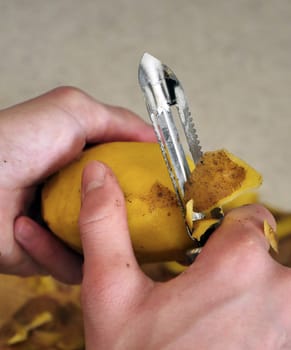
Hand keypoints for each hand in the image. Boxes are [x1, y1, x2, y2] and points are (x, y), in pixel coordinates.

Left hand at [0, 86, 154, 282]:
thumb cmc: (15, 143)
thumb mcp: (73, 111)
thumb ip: (118, 121)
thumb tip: (156, 139)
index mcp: (87, 166)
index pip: (130, 178)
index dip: (149, 183)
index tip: (167, 191)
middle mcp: (79, 197)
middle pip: (123, 216)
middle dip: (134, 223)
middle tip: (145, 224)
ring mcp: (65, 227)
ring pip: (103, 247)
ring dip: (92, 240)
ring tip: (74, 225)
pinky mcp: (49, 256)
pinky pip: (72, 265)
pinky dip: (52, 251)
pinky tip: (27, 227)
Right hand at [79, 162, 290, 349]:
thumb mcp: (110, 294)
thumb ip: (105, 226)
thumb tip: (98, 174)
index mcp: (239, 266)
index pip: (250, 216)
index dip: (223, 227)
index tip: (202, 244)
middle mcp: (282, 293)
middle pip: (264, 252)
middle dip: (234, 263)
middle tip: (200, 291)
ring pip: (275, 285)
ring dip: (248, 293)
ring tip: (212, 318)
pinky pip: (279, 314)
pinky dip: (258, 318)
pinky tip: (226, 336)